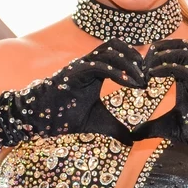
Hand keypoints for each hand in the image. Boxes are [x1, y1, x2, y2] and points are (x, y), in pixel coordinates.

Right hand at [4, 38, 146, 144]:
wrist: (39, 118)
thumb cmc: (65, 116)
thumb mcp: (98, 123)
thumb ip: (116, 128)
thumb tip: (133, 142)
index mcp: (95, 70)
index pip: (119, 54)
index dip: (136, 62)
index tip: (149, 79)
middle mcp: (89, 63)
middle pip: (116, 45)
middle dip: (135, 57)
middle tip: (149, 76)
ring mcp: (81, 65)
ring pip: (109, 51)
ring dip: (129, 63)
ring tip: (142, 81)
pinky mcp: (74, 72)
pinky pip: (98, 65)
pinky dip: (116, 72)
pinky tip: (129, 83)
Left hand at [133, 39, 187, 163]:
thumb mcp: (168, 127)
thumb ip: (150, 127)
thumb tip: (133, 134)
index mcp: (187, 78)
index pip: (175, 52)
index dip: (157, 53)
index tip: (140, 65)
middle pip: (180, 45)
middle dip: (159, 47)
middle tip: (142, 60)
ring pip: (184, 51)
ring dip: (162, 54)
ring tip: (146, 65)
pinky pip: (184, 69)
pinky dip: (166, 67)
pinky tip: (152, 74)